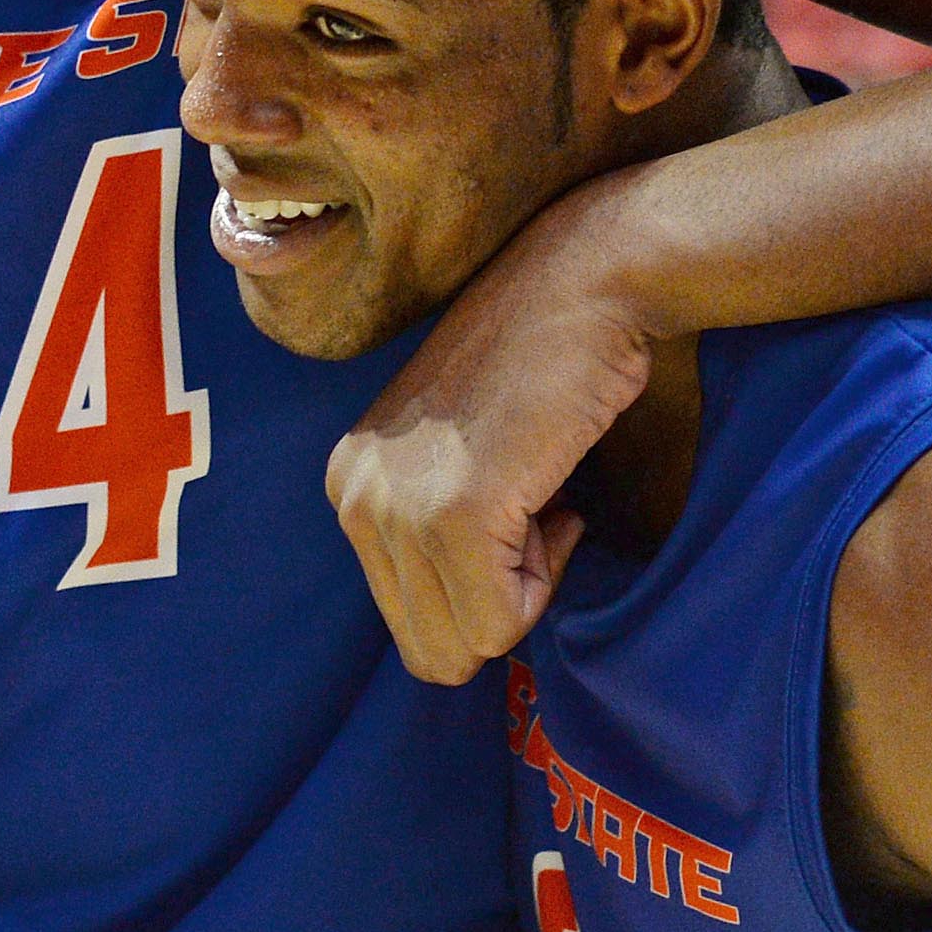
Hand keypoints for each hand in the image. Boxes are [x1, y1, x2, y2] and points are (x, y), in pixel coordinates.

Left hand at [326, 177, 653, 683]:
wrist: (583, 284)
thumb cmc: (542, 361)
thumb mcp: (452, 453)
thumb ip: (433, 528)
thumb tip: (467, 627)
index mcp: (348, 485)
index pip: (408, 622)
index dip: (480, 591)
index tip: (515, 516)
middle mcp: (354, 497)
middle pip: (430, 647)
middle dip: (498, 605)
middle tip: (533, 518)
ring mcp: (399, 508)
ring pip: (466, 643)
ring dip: (524, 590)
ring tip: (541, 501)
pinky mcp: (456, 514)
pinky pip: (500, 621)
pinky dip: (545, 579)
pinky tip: (557, 501)